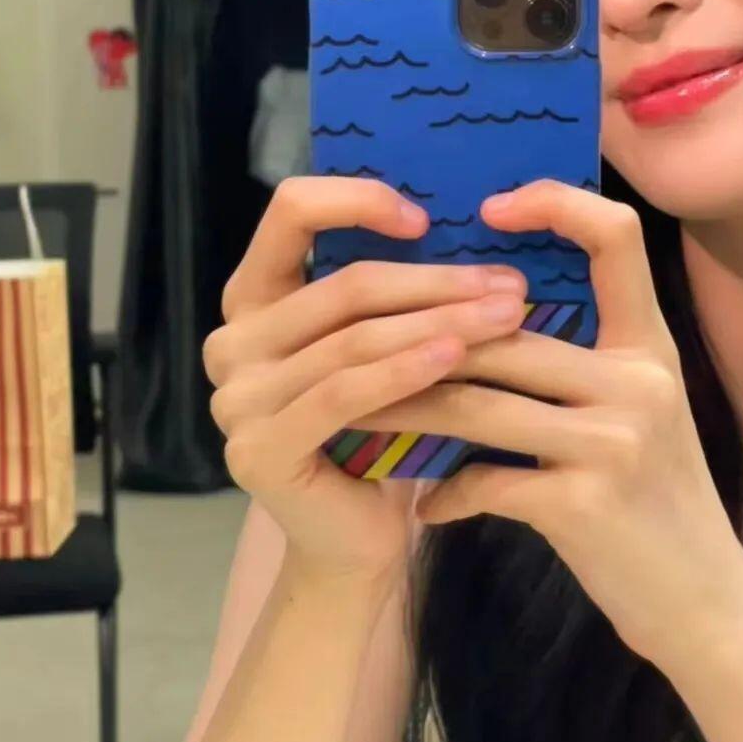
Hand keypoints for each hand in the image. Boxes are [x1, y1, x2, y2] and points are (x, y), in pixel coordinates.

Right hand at [201, 176, 527, 588]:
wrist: (352, 542)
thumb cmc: (379, 431)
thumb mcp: (379, 345)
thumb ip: (391, 292)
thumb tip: (470, 220)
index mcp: (252, 299)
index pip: (290, 212)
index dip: (357, 199)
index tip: (425, 218)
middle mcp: (232, 341)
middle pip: (344, 285)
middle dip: (437, 281)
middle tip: (510, 284)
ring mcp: (236, 398)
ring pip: (354, 337)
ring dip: (440, 322)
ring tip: (507, 316)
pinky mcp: (258, 449)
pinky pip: (344, 393)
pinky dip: (406, 370)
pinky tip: (457, 355)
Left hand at [354, 179, 742, 663]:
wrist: (706, 603)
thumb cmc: (658, 500)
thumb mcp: (638, 414)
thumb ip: (581, 364)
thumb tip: (477, 320)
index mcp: (650, 346)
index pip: (617, 237)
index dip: (556, 204)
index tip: (491, 207)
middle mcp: (638, 380)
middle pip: (505, 331)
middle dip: (421, 338)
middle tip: (356, 338)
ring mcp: (614, 441)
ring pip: (477, 402)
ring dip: (407, 409)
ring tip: (358, 414)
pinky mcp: (586, 505)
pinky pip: (487, 481)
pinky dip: (445, 494)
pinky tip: (425, 505)